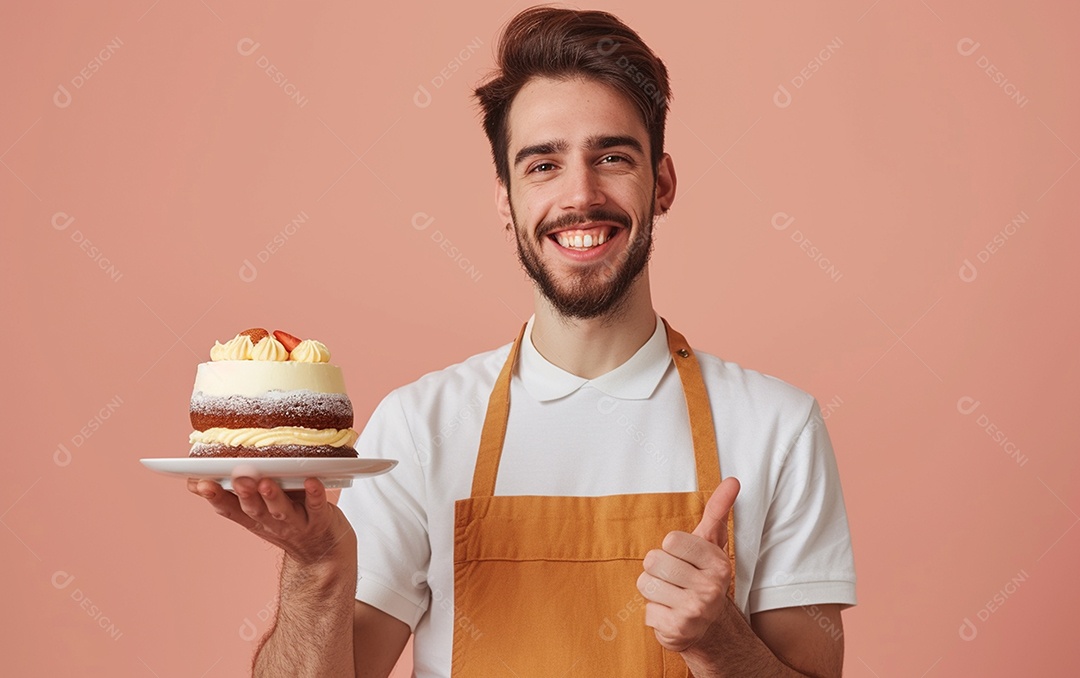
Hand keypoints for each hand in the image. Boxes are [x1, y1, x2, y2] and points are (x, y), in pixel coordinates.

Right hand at [187, 475, 355, 565]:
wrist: (325, 554)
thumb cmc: (289, 522)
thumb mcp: (258, 514)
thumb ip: (236, 495)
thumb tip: (197, 477)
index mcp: (254, 519)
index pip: (229, 510)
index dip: (215, 498)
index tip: (199, 483)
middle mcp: (272, 523)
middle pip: (254, 510)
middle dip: (244, 494)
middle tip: (237, 478)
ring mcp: (296, 524)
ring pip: (281, 511)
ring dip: (273, 497)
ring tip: (265, 482)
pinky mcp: (320, 520)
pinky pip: (317, 506)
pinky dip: (315, 494)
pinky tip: (312, 481)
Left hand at [638, 476, 739, 651]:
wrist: (710, 627)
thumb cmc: (703, 574)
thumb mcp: (712, 543)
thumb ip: (719, 511)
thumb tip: (732, 481)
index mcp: (717, 563)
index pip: (672, 540)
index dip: (671, 548)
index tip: (684, 558)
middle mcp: (710, 588)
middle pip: (654, 561)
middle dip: (658, 569)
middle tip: (674, 578)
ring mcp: (695, 611)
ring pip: (646, 584)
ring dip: (653, 589)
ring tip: (670, 595)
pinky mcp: (678, 630)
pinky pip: (646, 611)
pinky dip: (653, 612)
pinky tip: (669, 613)